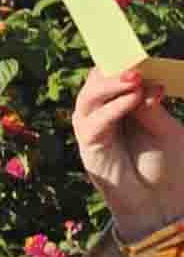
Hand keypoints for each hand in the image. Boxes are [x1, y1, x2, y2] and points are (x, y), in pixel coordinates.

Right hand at [73, 69, 183, 240]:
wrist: (164, 203)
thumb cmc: (169, 166)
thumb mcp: (167, 129)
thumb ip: (150, 108)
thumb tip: (140, 84)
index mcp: (122, 106)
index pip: (113, 77)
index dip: (121, 63)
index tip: (138, 53)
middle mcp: (104, 114)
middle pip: (95, 83)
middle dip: (112, 71)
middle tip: (135, 66)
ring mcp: (94, 130)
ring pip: (88, 99)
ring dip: (109, 86)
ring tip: (134, 79)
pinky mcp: (89, 147)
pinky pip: (94, 123)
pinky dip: (113, 109)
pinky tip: (133, 99)